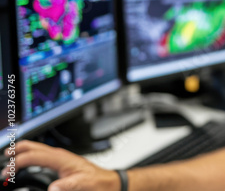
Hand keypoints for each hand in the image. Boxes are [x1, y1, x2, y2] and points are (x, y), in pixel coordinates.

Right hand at [4, 140, 120, 190]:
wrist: (107, 181)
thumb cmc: (97, 181)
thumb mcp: (82, 184)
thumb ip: (67, 186)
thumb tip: (52, 189)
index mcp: (62, 158)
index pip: (35, 155)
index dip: (18, 162)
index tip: (7, 173)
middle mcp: (60, 155)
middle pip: (33, 146)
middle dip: (17, 151)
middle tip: (5, 161)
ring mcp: (60, 157)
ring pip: (37, 149)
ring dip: (22, 153)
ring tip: (10, 160)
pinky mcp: (60, 162)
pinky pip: (41, 156)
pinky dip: (30, 157)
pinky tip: (26, 164)